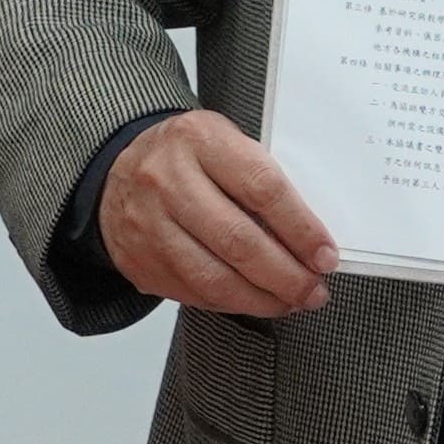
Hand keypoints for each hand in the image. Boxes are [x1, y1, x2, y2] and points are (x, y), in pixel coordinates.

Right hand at [98, 109, 338, 315]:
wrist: (117, 168)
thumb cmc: (188, 156)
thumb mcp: (225, 143)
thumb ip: (262, 180)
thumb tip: (310, 237)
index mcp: (201, 140)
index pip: (263, 188)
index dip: (301, 229)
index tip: (326, 256)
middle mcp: (167, 180)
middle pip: (238, 241)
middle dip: (286, 275)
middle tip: (314, 290)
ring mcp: (147, 224)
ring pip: (213, 278)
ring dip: (261, 298)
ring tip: (291, 302)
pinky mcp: (138, 261)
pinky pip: (192, 294)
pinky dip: (231, 303)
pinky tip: (254, 300)